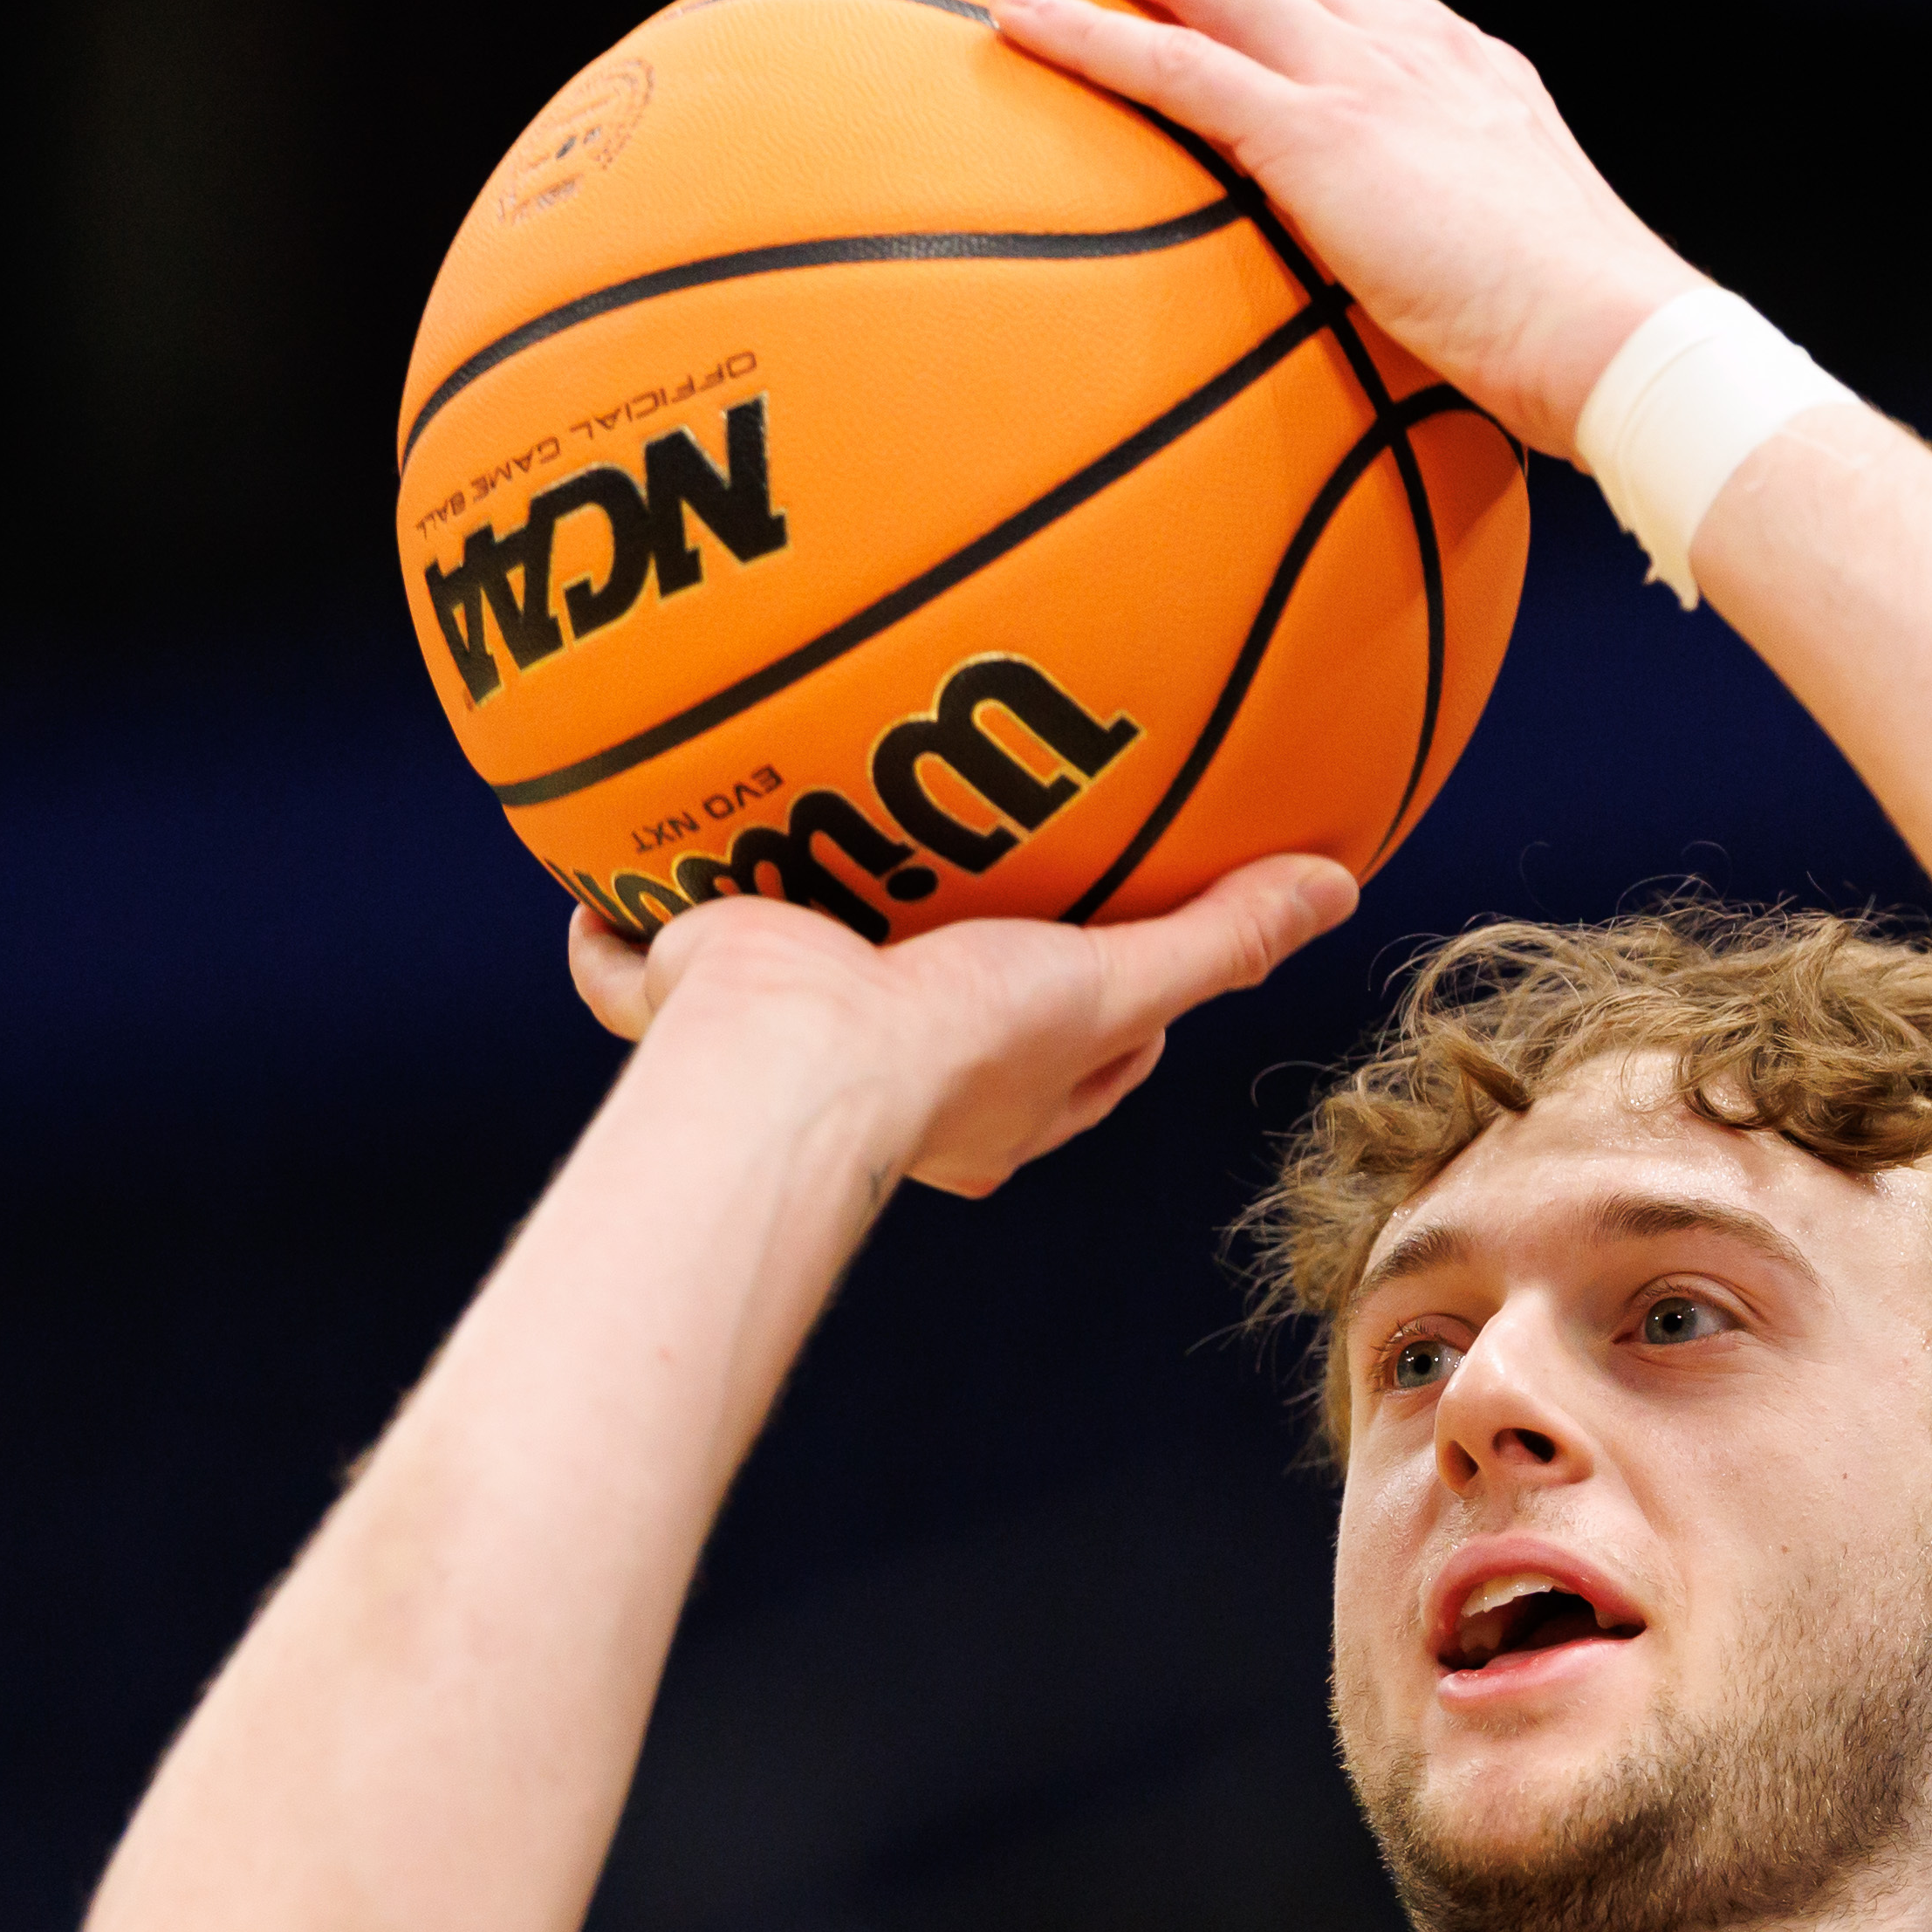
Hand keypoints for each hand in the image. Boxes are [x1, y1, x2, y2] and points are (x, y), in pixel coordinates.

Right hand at [561, 852, 1356, 1198]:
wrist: (793, 1070)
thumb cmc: (952, 1053)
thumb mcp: (1108, 985)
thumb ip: (1218, 937)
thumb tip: (1339, 886)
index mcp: (983, 1093)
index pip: (1067, 1046)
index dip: (1100, 995)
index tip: (1116, 937)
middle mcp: (881, 1077)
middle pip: (917, 1006)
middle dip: (931, 952)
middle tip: (951, 875)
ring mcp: (772, 1039)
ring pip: (771, 977)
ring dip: (770, 926)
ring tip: (775, 838)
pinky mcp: (676, 995)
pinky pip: (624, 959)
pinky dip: (604, 930)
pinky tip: (592, 872)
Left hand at [986, 0, 1700, 456]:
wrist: (1618, 338)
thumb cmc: (1582, 342)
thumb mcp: (1514, 266)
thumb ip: (1449, 250)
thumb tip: (1413, 306)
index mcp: (1461, 68)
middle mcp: (1408, 47)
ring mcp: (1364, 81)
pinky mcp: (1322, 137)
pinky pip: (1175, 67)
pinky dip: (1085, 32)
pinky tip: (1014, 12)